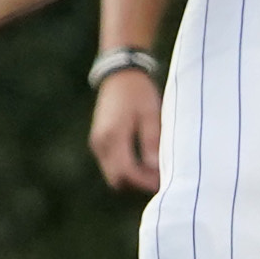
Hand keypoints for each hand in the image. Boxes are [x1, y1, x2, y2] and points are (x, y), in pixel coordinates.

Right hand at [90, 68, 165, 192]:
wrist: (120, 74)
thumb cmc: (139, 93)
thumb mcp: (150, 114)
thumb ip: (151, 141)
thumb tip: (154, 168)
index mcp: (113, 136)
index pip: (126, 172)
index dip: (144, 181)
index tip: (163, 183)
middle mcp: (100, 143)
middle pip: (117, 179)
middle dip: (138, 184)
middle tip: (160, 179)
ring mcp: (97, 143)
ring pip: (112, 174)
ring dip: (131, 178)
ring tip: (154, 171)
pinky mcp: (99, 141)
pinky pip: (111, 165)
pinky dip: (125, 169)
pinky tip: (143, 163)